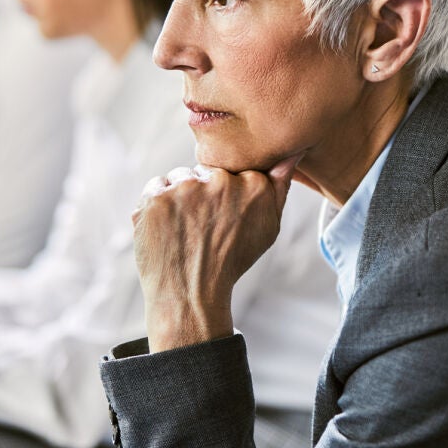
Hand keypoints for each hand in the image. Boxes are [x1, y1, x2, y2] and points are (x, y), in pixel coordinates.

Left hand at [132, 157, 298, 352]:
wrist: (191, 295)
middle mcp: (221, 181)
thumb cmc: (231, 262)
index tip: (221, 217)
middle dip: (201, 192)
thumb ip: (279, 185)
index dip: (224, 193)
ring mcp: (186, 188)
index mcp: (253, 184)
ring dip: (178, 196)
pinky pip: (155, 186)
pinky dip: (156, 204)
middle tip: (202, 227)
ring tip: (183, 229)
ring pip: (180, 176)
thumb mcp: (268, 227)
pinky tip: (166, 229)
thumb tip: (292, 151)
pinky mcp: (157, 197)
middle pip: (204, 171)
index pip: (232, 169)